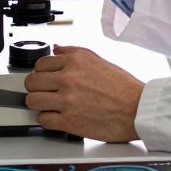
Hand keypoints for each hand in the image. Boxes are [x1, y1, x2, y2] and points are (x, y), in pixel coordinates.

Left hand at [24, 45, 144, 141]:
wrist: (138, 110)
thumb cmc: (124, 88)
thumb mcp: (99, 60)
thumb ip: (74, 53)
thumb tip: (56, 49)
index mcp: (76, 61)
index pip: (41, 64)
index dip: (42, 72)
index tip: (45, 78)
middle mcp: (69, 79)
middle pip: (32, 82)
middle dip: (37, 87)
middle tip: (44, 92)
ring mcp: (67, 101)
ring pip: (33, 100)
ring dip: (39, 104)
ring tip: (48, 105)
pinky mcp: (69, 121)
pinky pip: (43, 120)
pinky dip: (47, 120)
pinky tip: (56, 117)